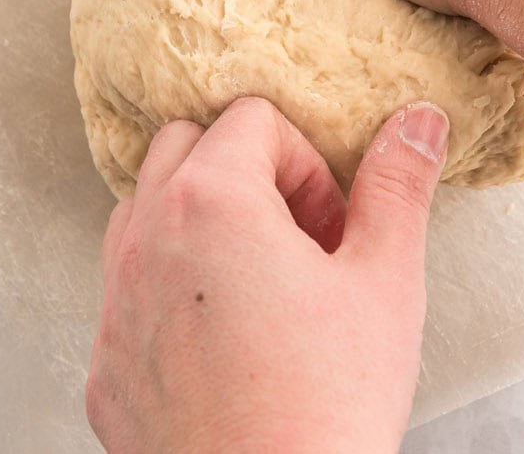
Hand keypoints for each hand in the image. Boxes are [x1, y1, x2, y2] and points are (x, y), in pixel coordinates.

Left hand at [86, 96, 450, 452]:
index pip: (253, 120)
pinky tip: (226, 345)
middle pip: (184, 146)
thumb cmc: (328, 403)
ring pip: (143, 211)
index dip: (307, 164)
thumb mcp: (384, 280)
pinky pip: (127, 291)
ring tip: (261, 285)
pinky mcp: (105, 365)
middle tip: (299, 242)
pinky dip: (170, 292)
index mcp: (211, 202)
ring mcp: (116, 304)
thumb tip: (418, 121)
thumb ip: (397, 186)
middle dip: (245, 174)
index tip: (330, 225)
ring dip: (199, 223)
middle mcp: (146, 240)